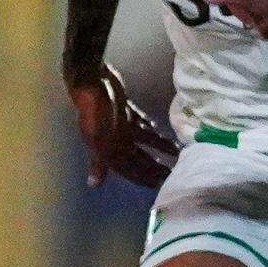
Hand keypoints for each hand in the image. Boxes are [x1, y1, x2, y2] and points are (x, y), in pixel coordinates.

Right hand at [69, 65, 179, 189]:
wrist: (91, 81)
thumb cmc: (95, 111)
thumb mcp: (96, 139)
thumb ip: (98, 160)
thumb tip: (94, 185)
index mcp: (108, 149)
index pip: (127, 169)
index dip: (141, 177)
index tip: (158, 185)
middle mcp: (114, 140)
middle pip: (138, 157)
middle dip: (154, 166)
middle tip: (173, 172)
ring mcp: (120, 124)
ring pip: (143, 140)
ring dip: (158, 146)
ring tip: (176, 152)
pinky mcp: (125, 109)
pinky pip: (140, 122)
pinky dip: (149, 127)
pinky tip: (159, 130)